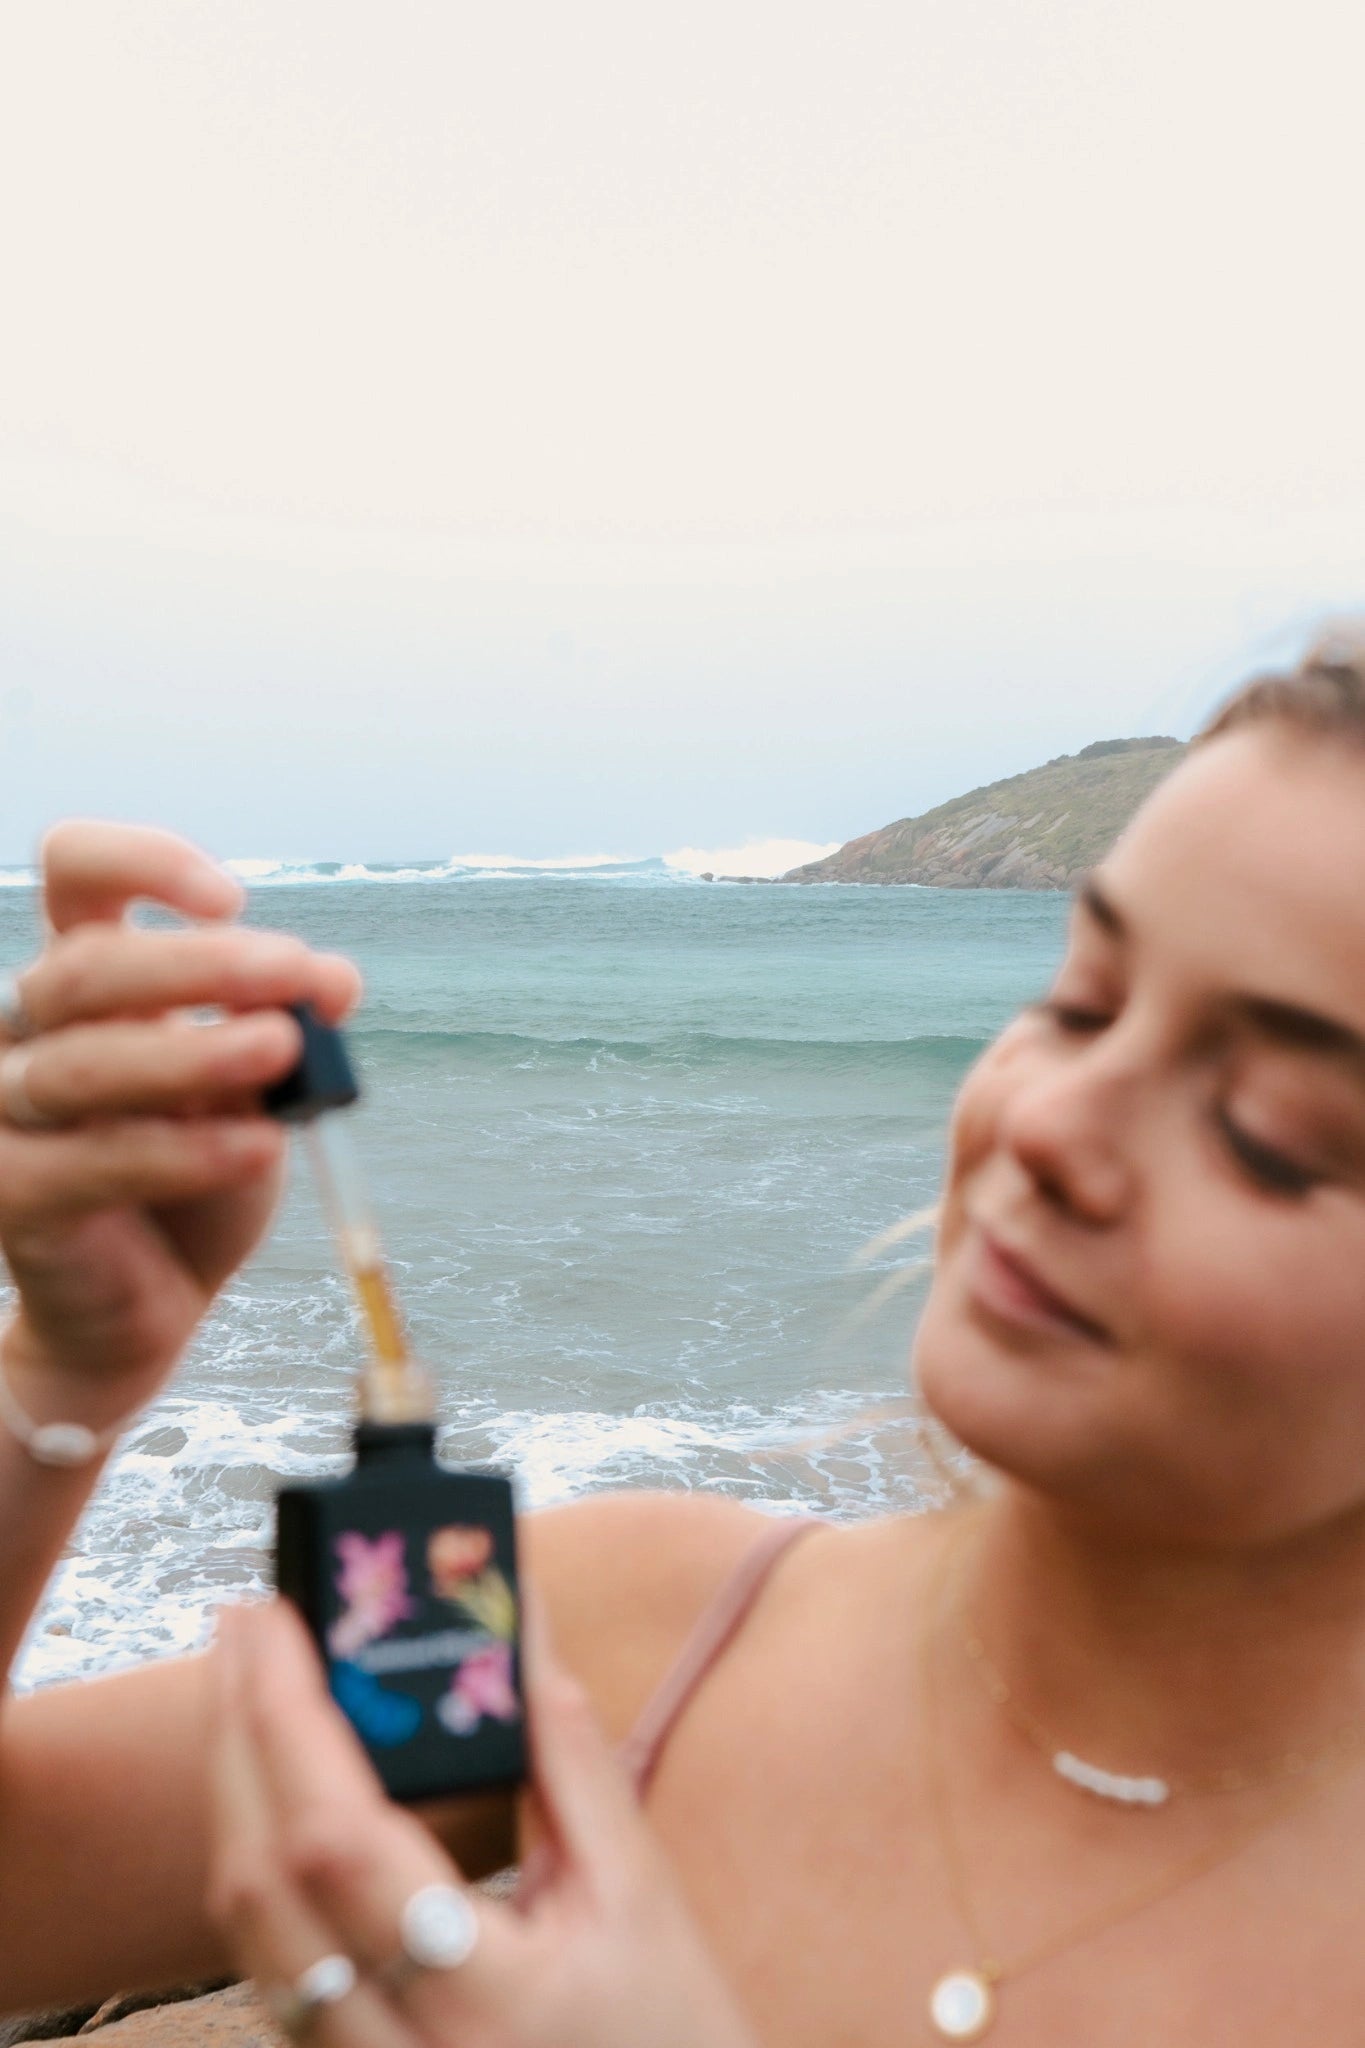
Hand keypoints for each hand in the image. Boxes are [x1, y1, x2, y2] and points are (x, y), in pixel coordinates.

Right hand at [0, 822, 359, 1427]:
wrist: (157, 1293)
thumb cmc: (201, 1167)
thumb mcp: (259, 1085)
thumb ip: (286, 1025)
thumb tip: (333, 978)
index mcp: (85, 974)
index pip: (74, 869)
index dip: (141, 860)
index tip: (231, 897)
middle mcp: (26, 1027)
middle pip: (87, 967)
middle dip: (200, 965)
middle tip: (296, 971)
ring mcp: (6, 1108)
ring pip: (84, 1063)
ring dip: (194, 1052)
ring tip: (285, 1052)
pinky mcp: (12, 1192)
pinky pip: (92, 1160)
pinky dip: (184, 1151)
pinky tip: (258, 1147)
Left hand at [209, 1599, 760, 2047]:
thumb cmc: (674, 2035)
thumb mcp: (640, 1895)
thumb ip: (569, 1758)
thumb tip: (523, 1626)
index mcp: (485, 1999)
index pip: (339, 1842)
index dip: (291, 1719)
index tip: (283, 1618)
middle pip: (258, 1881)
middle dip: (237, 1734)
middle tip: (247, 1622)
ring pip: (244, 1931)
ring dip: (234, 1793)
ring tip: (248, 1686)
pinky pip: (268, 1965)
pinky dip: (258, 1861)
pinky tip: (273, 1793)